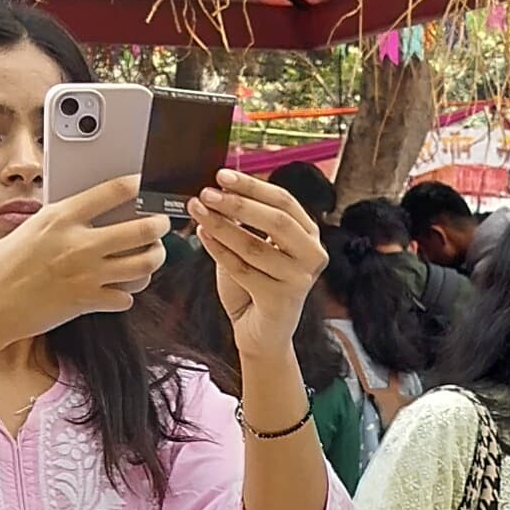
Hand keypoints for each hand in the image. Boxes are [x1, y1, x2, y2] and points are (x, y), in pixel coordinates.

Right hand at [0, 179, 165, 358]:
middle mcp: (78, 244)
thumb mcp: (28, 230)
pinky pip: (126, 297)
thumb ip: (61, 223)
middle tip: (160, 225)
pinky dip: (126, 294)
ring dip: (153, 259)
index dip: (137, 186)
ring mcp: (87, 274)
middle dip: (159, 225)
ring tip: (149, 256)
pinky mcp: (87, 302)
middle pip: (143, 229)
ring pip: (145, 264)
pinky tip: (119, 289)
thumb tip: (87, 216)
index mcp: (60, 218)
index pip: (113, 191)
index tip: (145, 186)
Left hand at [192, 171, 325, 361]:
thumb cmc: (255, 286)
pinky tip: (202, 236)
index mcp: (309, 235)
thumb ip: (246, 222)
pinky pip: (243, 270)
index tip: (222, 175)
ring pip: (254, 246)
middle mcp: (312, 255)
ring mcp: (299, 279)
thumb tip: (219, 189)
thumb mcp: (254, 247)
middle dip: (238, 203)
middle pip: (276, 221)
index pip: (285, 201)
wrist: (261, 334)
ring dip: (221, 225)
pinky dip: (218, 251)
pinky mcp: (281, 300)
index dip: (253, 186)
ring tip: (197, 211)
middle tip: (206, 193)